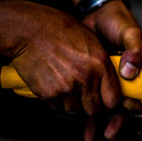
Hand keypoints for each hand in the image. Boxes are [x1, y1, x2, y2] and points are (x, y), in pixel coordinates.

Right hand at [0, 0, 120, 115]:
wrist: (28, 30)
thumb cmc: (59, 30)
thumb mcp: (91, 42)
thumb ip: (103, 65)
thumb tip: (110, 83)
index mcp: (101, 64)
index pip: (113, 100)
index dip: (109, 104)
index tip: (104, 101)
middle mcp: (86, 77)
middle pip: (95, 110)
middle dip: (90, 107)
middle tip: (84, 98)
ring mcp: (67, 87)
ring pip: (75, 110)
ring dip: (71, 103)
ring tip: (66, 87)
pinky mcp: (49, 93)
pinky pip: (57, 107)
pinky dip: (56, 100)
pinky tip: (53, 85)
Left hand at [80, 0, 141, 140]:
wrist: (95, 13)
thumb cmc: (118, 21)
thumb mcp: (130, 32)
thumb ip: (135, 48)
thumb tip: (131, 70)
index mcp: (141, 74)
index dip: (133, 109)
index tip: (122, 113)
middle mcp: (128, 82)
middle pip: (125, 110)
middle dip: (118, 126)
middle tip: (110, 136)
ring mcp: (111, 84)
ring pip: (109, 111)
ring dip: (102, 125)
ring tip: (93, 137)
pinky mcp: (96, 83)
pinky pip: (94, 102)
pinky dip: (89, 115)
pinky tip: (84, 126)